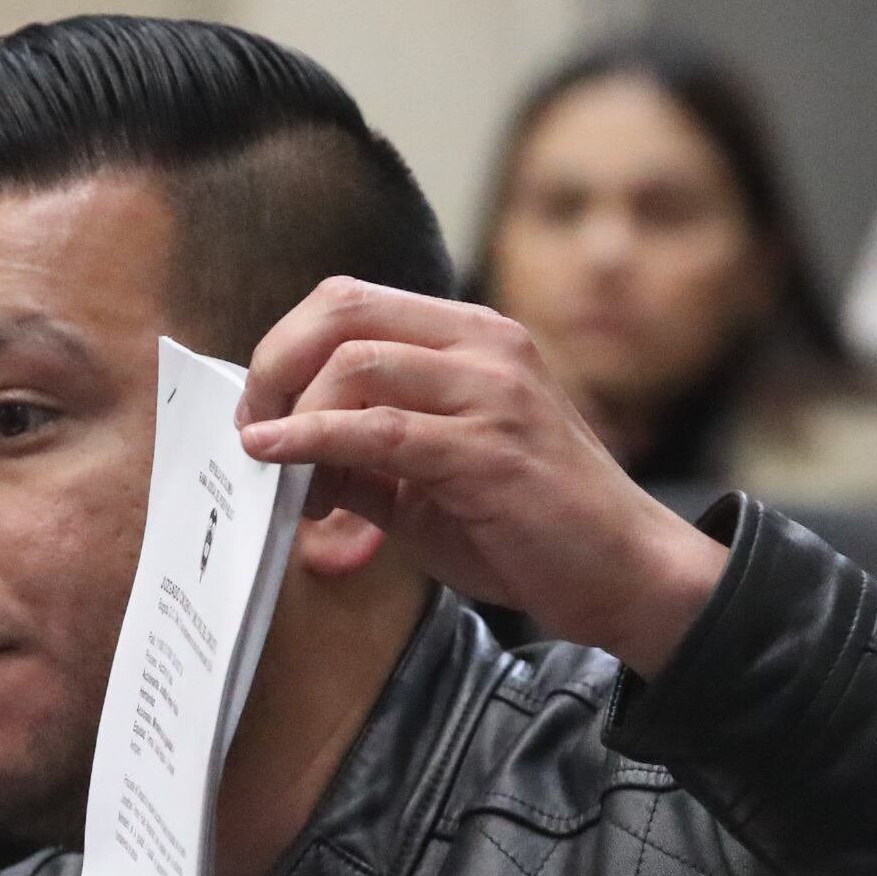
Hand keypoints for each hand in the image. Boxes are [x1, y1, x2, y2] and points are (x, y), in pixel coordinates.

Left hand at [236, 280, 729, 674]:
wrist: (626, 574)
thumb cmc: (532, 527)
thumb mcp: (431, 480)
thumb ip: (364, 455)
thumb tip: (281, 449)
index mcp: (474, 337)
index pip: (353, 301)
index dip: (287, 345)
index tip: (257, 406)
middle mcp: (486, 346)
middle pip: (343, 312)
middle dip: (275, 364)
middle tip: (250, 424)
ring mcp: (492, 392)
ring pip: (355, 364)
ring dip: (290, 410)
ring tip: (268, 461)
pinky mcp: (489, 450)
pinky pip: (380, 430)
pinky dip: (314, 440)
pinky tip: (277, 458)